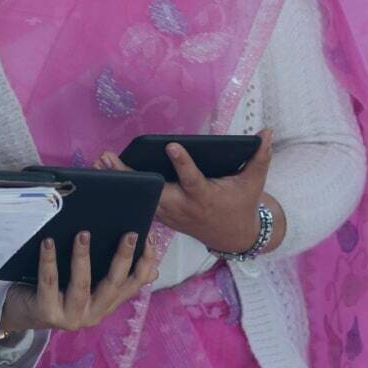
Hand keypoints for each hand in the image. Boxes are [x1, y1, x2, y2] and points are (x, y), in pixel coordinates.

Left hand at [0, 229, 160, 333]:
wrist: (22, 312)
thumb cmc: (57, 291)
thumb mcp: (89, 285)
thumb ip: (115, 278)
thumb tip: (154, 272)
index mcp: (106, 304)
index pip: (134, 284)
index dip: (145, 263)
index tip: (150, 238)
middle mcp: (93, 313)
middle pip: (113, 284)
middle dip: (123, 258)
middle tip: (129, 233)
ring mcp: (70, 316)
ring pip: (81, 285)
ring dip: (83, 258)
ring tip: (83, 234)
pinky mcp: (47, 312)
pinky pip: (49, 283)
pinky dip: (49, 261)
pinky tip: (48, 242)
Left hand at [97, 132, 279, 255]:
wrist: (234, 236)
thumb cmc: (242, 203)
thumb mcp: (255, 182)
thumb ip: (261, 156)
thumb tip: (267, 131)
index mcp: (204, 196)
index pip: (192, 179)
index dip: (183, 164)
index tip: (172, 146)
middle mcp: (183, 207)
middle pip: (153, 191)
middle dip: (130, 176)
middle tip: (108, 158)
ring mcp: (171, 214)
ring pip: (142, 199)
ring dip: (121, 182)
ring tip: (99, 163)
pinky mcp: (164, 217)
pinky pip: (142, 205)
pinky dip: (126, 193)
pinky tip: (106, 177)